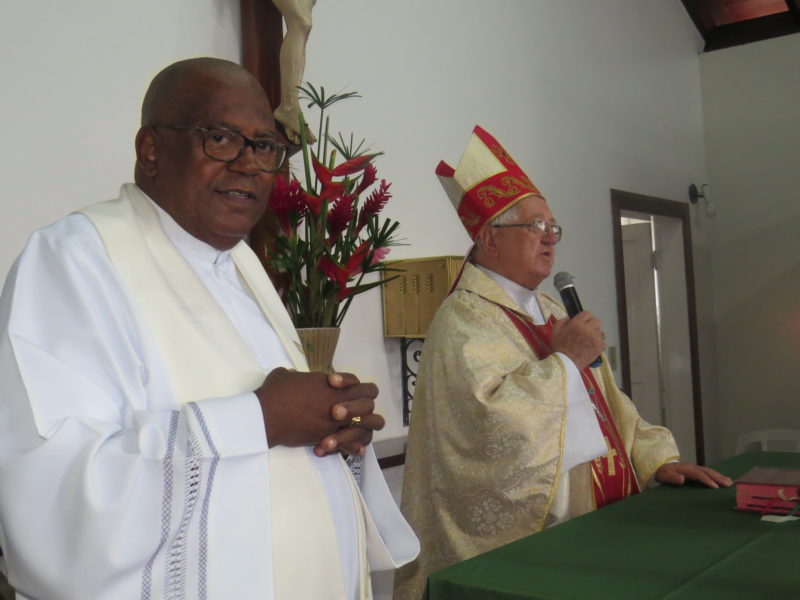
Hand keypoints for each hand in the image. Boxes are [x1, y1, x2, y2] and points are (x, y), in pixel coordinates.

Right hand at [255, 367, 382, 455]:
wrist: (266, 415)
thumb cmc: (275, 392)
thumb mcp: (285, 375)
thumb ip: (296, 376)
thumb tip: (294, 377)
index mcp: (330, 383)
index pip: (355, 382)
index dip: (350, 385)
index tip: (336, 388)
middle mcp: (338, 401)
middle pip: (368, 402)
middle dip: (364, 406)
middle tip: (352, 411)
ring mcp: (335, 421)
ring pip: (365, 424)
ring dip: (364, 426)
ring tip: (357, 429)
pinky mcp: (328, 437)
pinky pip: (350, 444)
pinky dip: (354, 447)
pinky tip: (357, 450)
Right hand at [551, 311, 604, 369]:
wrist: (565, 363)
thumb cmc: (559, 347)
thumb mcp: (555, 330)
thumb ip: (563, 320)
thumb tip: (570, 318)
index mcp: (577, 324)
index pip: (587, 313)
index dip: (583, 318)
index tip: (580, 323)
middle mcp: (588, 329)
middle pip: (596, 321)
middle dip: (591, 325)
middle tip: (585, 332)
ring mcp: (596, 338)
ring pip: (600, 331)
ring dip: (594, 334)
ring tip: (587, 341)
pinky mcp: (600, 347)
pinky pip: (603, 341)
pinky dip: (598, 343)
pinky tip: (591, 347)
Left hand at [655, 462, 732, 488]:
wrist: (660, 467)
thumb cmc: (663, 473)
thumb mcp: (664, 476)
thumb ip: (672, 478)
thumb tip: (682, 479)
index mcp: (685, 469)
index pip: (698, 474)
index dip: (707, 480)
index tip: (715, 487)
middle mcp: (692, 467)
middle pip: (707, 471)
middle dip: (718, 477)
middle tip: (728, 484)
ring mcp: (695, 468)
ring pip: (709, 471)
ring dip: (719, 476)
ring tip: (730, 483)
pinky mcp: (696, 471)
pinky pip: (708, 473)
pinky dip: (717, 476)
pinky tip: (724, 480)